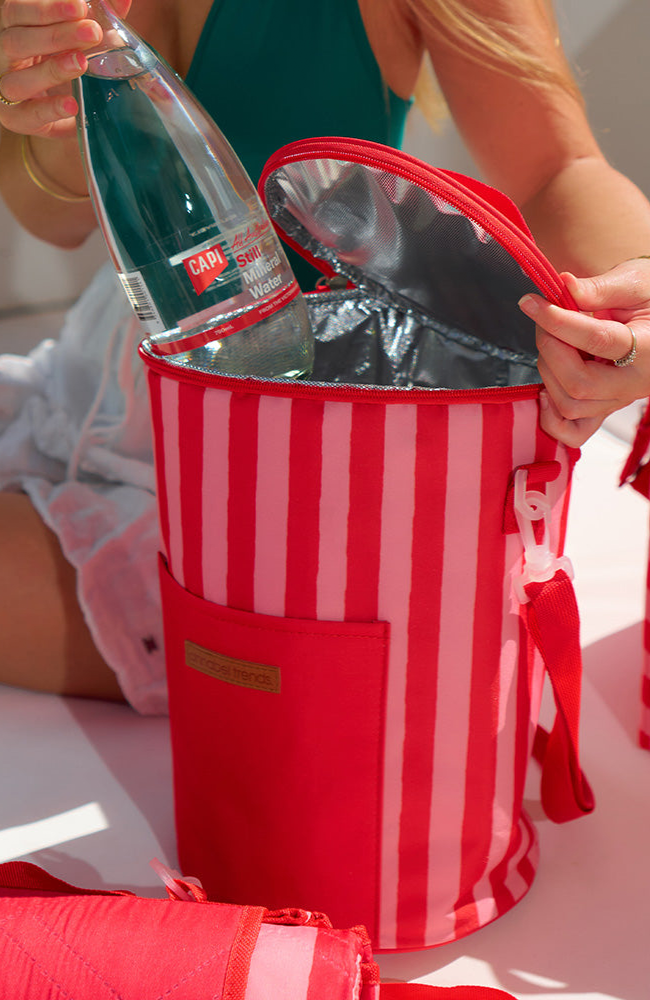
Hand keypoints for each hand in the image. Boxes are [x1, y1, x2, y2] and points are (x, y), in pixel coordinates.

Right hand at [0, 0, 130, 137]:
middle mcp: (3, 55)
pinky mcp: (14, 117)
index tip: (81, 7)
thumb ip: (95, 17)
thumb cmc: (62, 61)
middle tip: (92, 33)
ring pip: (17, 79)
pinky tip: (72, 104)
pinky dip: (49, 109)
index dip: (47, 8)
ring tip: (82, 63)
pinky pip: (26, 115)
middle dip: (57, 35)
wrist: (60, 107)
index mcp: (12, 28)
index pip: (18, 11)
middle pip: (18, 41)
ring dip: (51, 70)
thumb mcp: (76, 38)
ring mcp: (5, 87)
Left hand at [518, 258, 649, 446]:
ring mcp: (619, 401)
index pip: (598, 340)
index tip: (531, 302)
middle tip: (544, 319)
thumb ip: (600, 288)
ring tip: (553, 342)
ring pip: (570, 405)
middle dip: (550, 348)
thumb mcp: (634, 282)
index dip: (558, 321)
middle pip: (579, 383)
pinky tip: (545, 389)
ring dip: (548, 372)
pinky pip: (574, 432)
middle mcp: (636, 382)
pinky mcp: (604, 410)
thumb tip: (565, 286)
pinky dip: (551, 417)